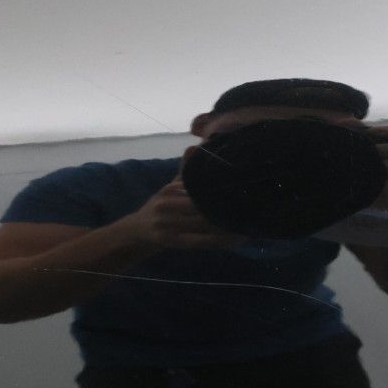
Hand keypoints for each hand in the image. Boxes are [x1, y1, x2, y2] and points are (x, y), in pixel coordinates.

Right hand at [126, 180, 247, 250]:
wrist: (136, 232)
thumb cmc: (159, 208)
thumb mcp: (169, 188)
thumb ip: (185, 171)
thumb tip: (195, 146)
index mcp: (169, 190)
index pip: (199, 187)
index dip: (220, 188)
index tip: (242, 187)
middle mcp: (166, 205)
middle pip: (202, 205)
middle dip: (226, 206)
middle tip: (251, 206)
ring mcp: (166, 224)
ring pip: (203, 223)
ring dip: (227, 225)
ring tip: (249, 223)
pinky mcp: (170, 241)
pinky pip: (199, 241)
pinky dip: (218, 241)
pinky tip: (235, 240)